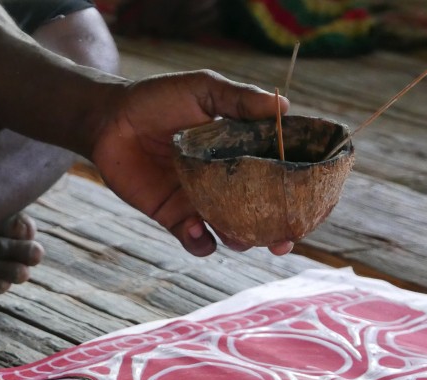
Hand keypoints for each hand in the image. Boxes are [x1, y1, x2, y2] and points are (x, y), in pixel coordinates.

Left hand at [90, 70, 292, 256]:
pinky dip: (201, 241)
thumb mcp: (204, 90)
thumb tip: (285, 106)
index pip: (281, 175)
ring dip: (241, 240)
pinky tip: (198, 231)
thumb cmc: (158, 99)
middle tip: (284, 241)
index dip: (301, 192)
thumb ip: (240, 101)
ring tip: (241, 237)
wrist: (110, 120)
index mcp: (245, 151)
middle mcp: (229, 180)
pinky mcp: (175, 216)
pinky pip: (195, 238)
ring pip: (232, 231)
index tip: (316, 204)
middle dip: (277, 231)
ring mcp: (203, 200)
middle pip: (263, 212)